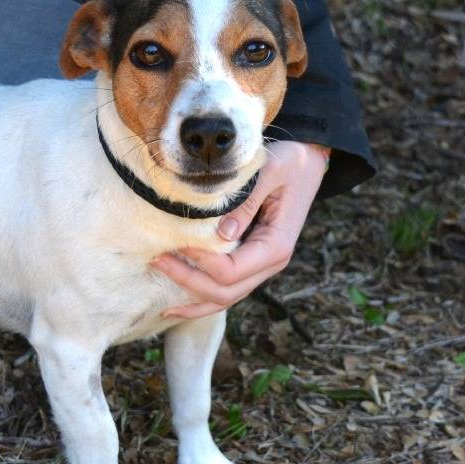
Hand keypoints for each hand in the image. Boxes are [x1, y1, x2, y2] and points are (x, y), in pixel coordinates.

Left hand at [151, 141, 329, 318]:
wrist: (308, 161)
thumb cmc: (289, 162)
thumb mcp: (271, 171)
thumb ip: (247, 201)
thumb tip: (222, 234)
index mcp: (276, 245)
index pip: (232, 270)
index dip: (201, 262)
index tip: (176, 242)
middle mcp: (270, 263)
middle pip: (225, 291)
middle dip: (188, 281)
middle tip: (156, 260)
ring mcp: (260, 267)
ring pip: (224, 298)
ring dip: (191, 297)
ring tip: (158, 290)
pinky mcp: (250, 261)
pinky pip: (225, 288)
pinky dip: (200, 297)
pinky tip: (175, 302)